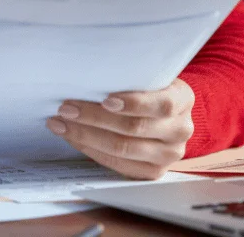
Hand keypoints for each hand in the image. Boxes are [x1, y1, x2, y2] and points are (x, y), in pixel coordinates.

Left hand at [46, 78, 194, 179]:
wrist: (162, 113)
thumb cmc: (145, 88)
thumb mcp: (146, 75)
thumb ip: (127, 75)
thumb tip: (84, 73)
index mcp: (183, 99)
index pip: (161, 104)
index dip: (133, 103)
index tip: (105, 99)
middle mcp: (181, 129)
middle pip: (134, 128)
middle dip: (94, 117)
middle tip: (65, 108)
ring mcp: (169, 155)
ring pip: (122, 148)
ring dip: (85, 135)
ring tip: (60, 123)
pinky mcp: (154, 171)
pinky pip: (118, 164)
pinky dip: (91, 149)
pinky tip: (73, 137)